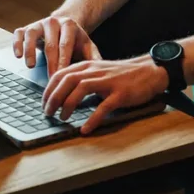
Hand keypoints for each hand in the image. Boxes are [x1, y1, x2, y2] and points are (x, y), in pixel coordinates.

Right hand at [12, 14, 100, 77]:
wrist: (65, 25)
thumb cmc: (76, 41)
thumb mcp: (87, 46)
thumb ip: (94, 58)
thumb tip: (102, 72)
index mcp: (69, 26)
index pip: (66, 45)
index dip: (63, 61)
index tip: (62, 76)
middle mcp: (53, 22)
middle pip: (50, 44)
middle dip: (50, 63)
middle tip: (50, 79)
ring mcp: (38, 24)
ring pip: (32, 35)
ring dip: (30, 50)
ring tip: (30, 65)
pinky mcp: (27, 27)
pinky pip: (19, 34)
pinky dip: (16, 43)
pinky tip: (17, 55)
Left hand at [42, 56, 168, 134]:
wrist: (149, 70)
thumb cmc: (122, 74)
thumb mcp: (99, 71)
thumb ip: (82, 78)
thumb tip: (62, 94)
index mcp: (88, 65)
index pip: (61, 74)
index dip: (49, 89)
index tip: (43, 103)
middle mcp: (95, 71)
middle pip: (67, 80)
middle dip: (54, 97)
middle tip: (48, 113)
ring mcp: (108, 81)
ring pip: (81, 89)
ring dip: (68, 105)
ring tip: (62, 118)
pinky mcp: (120, 93)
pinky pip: (104, 106)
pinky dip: (93, 119)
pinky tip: (85, 129)